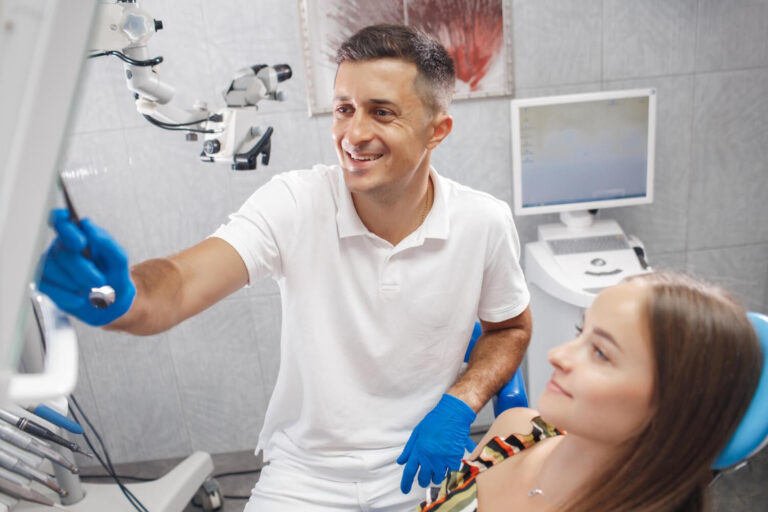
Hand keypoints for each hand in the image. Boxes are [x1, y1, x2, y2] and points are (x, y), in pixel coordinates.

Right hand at [37, 209, 135, 325]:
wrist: (111, 305)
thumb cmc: (114, 277)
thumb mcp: (118, 261)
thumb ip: (106, 242)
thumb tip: (88, 225)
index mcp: (79, 236)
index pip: (61, 221)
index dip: (60, 221)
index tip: (76, 234)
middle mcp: (61, 247)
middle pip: (62, 252)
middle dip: (83, 269)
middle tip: (99, 280)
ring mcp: (50, 264)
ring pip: (51, 269)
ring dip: (76, 283)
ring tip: (91, 290)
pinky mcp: (43, 282)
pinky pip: (46, 286)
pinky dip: (67, 296)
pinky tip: (79, 299)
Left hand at [397, 394, 475, 493]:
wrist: (452, 415)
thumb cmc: (435, 421)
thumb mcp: (417, 433)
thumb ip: (409, 449)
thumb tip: (401, 461)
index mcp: (418, 450)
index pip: (409, 472)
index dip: (406, 483)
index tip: (405, 490)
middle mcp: (429, 457)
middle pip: (423, 478)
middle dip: (423, 480)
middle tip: (424, 477)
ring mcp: (442, 459)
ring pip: (437, 478)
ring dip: (435, 476)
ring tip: (436, 468)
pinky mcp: (454, 459)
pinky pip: (450, 472)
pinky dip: (448, 470)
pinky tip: (447, 463)